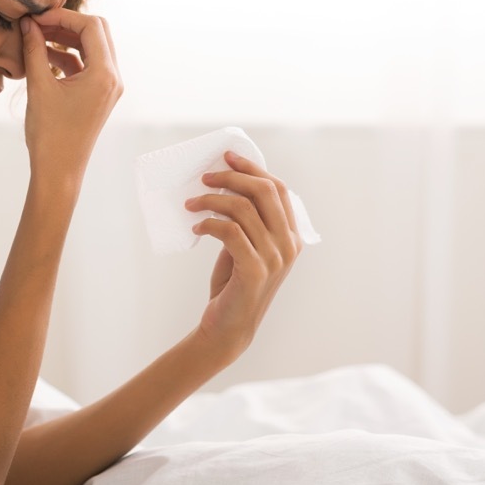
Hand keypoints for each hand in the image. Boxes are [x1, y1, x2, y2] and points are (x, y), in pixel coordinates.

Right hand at [20, 9, 121, 182]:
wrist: (58, 171)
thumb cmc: (50, 135)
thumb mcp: (39, 87)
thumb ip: (34, 50)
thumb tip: (28, 23)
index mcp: (105, 74)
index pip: (91, 26)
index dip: (63, 16)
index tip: (37, 17)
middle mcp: (112, 78)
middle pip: (96, 32)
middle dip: (67, 24)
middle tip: (38, 24)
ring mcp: (107, 87)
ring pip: (91, 48)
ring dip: (65, 39)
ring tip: (35, 39)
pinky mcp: (98, 95)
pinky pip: (86, 65)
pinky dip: (67, 57)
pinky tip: (42, 58)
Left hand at [186, 151, 302, 362]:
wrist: (228, 327)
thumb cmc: (234, 284)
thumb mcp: (246, 247)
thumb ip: (247, 222)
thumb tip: (226, 183)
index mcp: (292, 237)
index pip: (278, 189)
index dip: (253, 169)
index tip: (228, 157)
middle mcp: (288, 245)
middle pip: (264, 192)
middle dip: (232, 177)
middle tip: (205, 177)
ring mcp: (274, 258)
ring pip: (242, 209)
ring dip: (211, 200)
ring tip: (191, 204)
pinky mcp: (253, 270)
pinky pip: (229, 231)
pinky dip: (209, 223)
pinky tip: (196, 227)